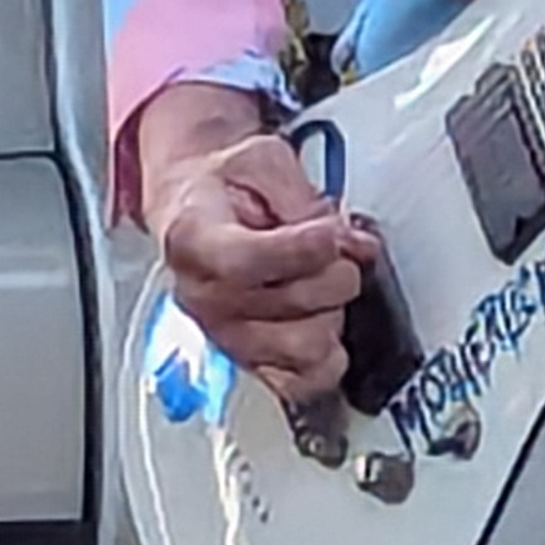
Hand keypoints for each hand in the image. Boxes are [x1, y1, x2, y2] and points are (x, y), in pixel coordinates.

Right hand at [142, 91, 376, 403]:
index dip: (299, 251)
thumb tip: (351, 242)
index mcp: (193, 239)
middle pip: (291, 304)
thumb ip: (305, 199)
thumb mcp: (262, 161)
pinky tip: (325, 322)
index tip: (330, 235)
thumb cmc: (225, 187)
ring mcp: (226, 335)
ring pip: (307, 346)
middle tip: (331, 246)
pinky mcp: (250, 362)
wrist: (198, 207)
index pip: (244, 262)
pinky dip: (328, 356)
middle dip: (332, 268)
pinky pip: (303, 383)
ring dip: (332, 310)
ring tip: (321, 282)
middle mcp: (203, 296)